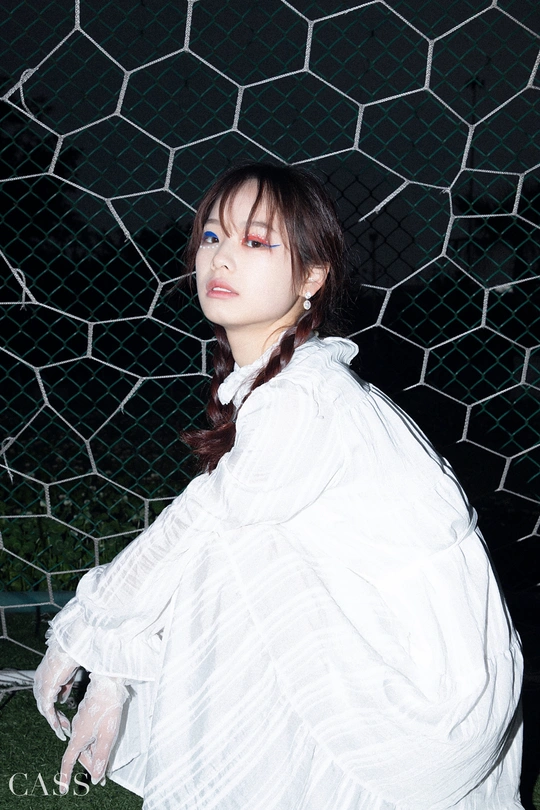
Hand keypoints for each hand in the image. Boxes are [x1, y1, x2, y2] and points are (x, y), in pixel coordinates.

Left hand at [33, 632, 79, 740]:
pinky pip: (47, 708)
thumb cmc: (73, 653)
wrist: (72, 644)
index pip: (46, 698)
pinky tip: (59, 726)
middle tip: (64, 728)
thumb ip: (64, 687)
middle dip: (55, 718)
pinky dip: (53, 719)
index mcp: (43, 677)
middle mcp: (39, 682)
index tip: (63, 720)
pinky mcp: (45, 688)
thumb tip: (61, 700)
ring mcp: (40, 685)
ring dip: (54, 721)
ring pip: (44, 710)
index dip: (55, 710)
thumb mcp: (69, 674)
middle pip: (44, 706)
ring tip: (63, 730)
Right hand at [58, 673, 128, 794]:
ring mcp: (83, 723)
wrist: (108, 687)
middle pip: (81, 754)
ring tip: (107, 764)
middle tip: (103, 777)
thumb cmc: (107, 710)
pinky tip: (105, 744)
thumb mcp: (106, 737)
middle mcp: (77, 731)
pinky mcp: (89, 718)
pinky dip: (96, 744)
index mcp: (78, 738)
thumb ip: (101, 757)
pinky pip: (90, 736)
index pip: (68, 761)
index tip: (64, 788)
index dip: (66, 776)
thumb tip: (97, 777)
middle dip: (91, 766)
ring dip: (95, 755)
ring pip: (87, 745)